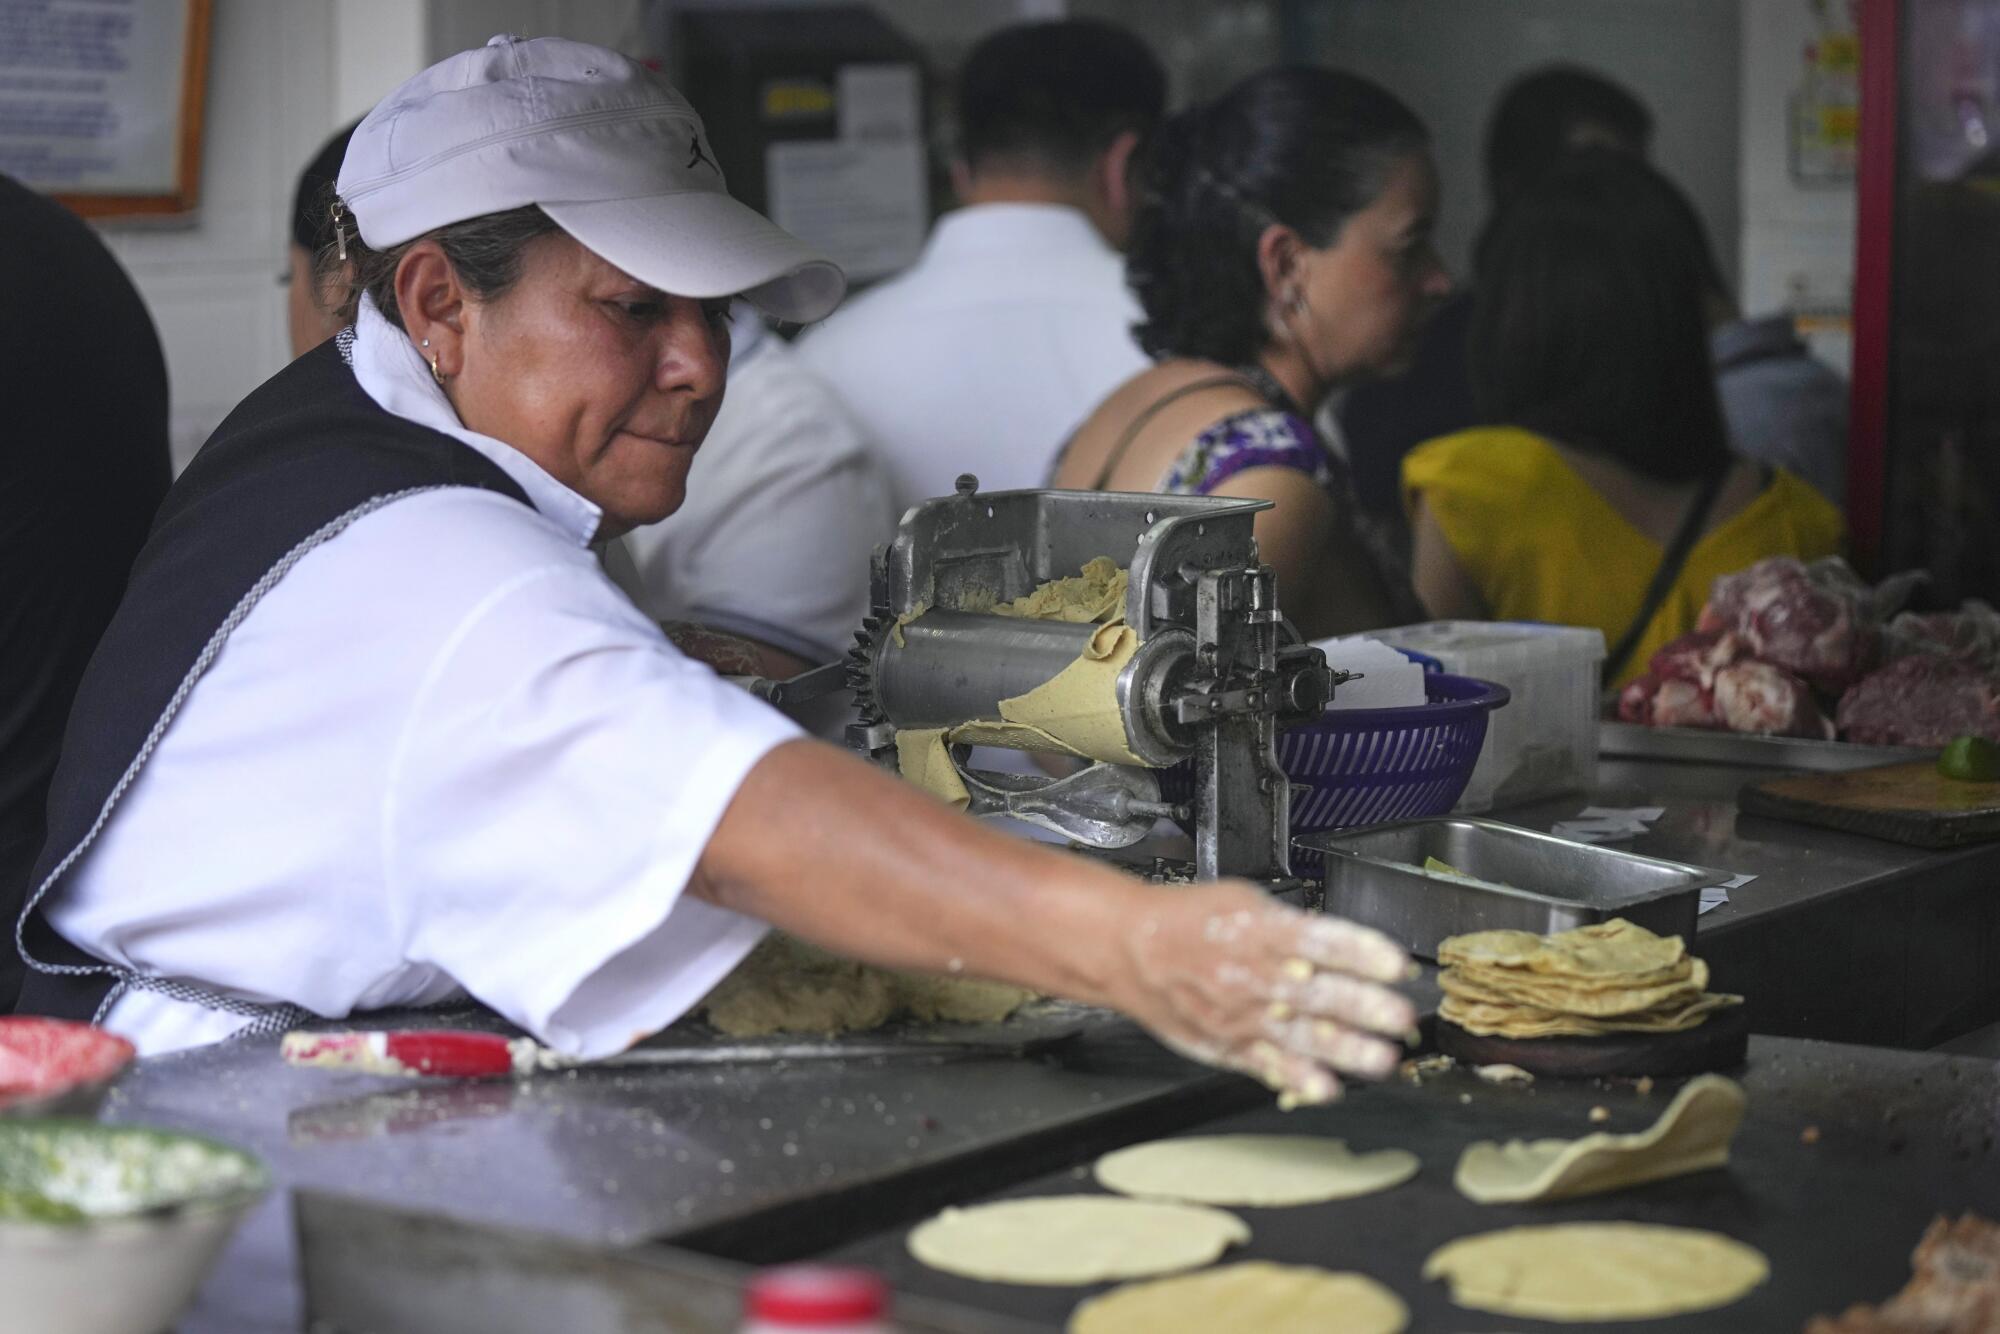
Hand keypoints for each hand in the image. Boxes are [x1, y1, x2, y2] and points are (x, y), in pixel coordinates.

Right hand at [1110, 881, 1414, 1105]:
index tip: (1396, 964)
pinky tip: (1325, 1088)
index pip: (1318, 940)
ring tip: (1380, 1059)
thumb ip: (1291, 925)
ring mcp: (1237, 1013)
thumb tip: (1343, 946)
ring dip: (1343, 1049)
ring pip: (1296, 1034)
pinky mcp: (1225, 1042)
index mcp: (1257, 930)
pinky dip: (1296, 1078)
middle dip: (1363, 1006)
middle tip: (1401, 1016)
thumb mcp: (1243, 901)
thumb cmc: (1187, 921)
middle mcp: (1249, 973)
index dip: (1360, 952)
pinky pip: (1265, 1063)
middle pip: (1314, 992)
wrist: (1127, 948)